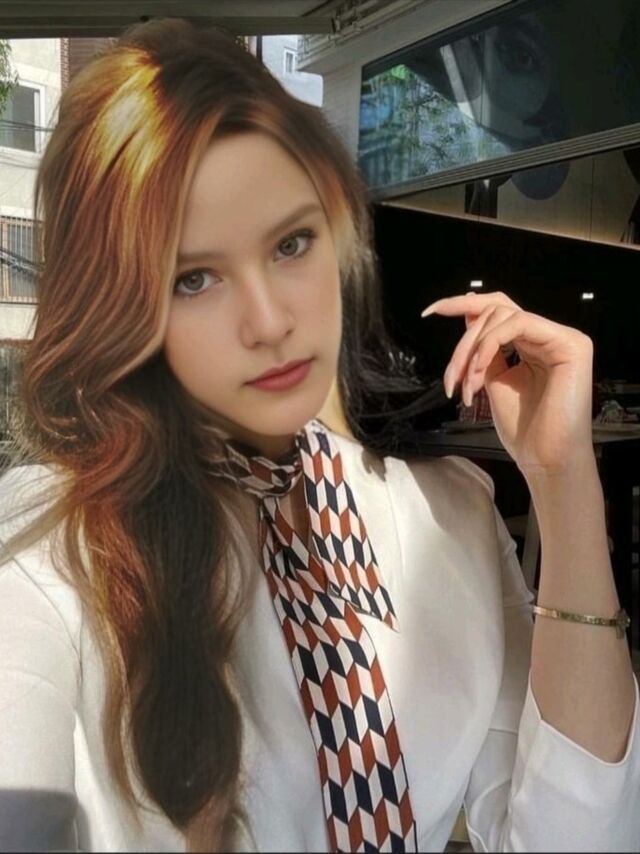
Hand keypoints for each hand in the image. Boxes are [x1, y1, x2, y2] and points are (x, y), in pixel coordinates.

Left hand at [422, 291, 594, 474]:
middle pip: (496, 311)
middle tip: (450, 379)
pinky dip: (489, 345)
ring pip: (503, 316)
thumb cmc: (523, 429)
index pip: (498, 310)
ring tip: (465, 386)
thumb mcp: (493, 379)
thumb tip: (467, 315)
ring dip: (472, 350)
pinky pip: (518, 324)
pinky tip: (478, 372)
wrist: (544, 460)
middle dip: (463, 342)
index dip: (462, 305)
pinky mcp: (571, 344)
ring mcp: (563, 338)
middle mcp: (550, 336)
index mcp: (534, 343)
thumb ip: (484, 349)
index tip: (429, 312)